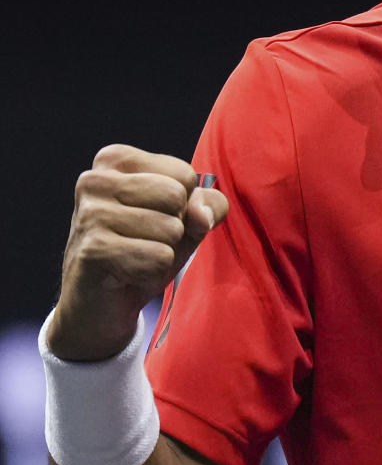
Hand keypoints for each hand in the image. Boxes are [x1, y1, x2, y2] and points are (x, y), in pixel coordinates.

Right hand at [48, 144, 228, 360]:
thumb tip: (200, 212)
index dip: (184, 205)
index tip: (154, 218)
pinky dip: (152, 273)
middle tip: (144, 241)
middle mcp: (95, 179)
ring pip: (170, 228)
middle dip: (174, 227)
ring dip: (163, 252)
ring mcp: (89, 213)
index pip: (185, 174)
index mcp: (115, 160)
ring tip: (135, 257)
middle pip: (177, 196)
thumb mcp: (186, 221)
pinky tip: (126, 274)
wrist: (100, 305)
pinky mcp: (92, 249)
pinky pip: (157, 258)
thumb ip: (208, 206)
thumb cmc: (144, 250)